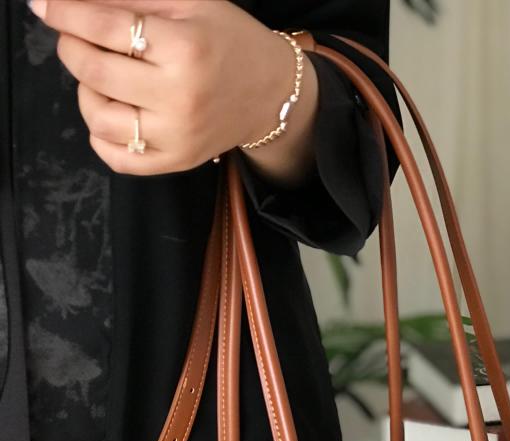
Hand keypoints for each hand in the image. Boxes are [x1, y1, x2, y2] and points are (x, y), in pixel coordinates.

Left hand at [29, 0, 318, 179]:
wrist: (271, 94)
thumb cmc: (227, 41)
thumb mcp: (188, 3)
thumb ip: (134, 0)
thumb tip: (74, 1)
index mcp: (184, 48)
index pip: (107, 25)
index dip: (66, 12)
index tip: (44, 5)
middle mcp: (179, 97)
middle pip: (94, 70)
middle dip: (72, 46)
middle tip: (76, 36)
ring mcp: (176, 136)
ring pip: (99, 117)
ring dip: (86, 91)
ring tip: (101, 77)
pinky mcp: (176, 162)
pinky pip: (116, 157)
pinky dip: (100, 133)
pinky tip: (111, 110)